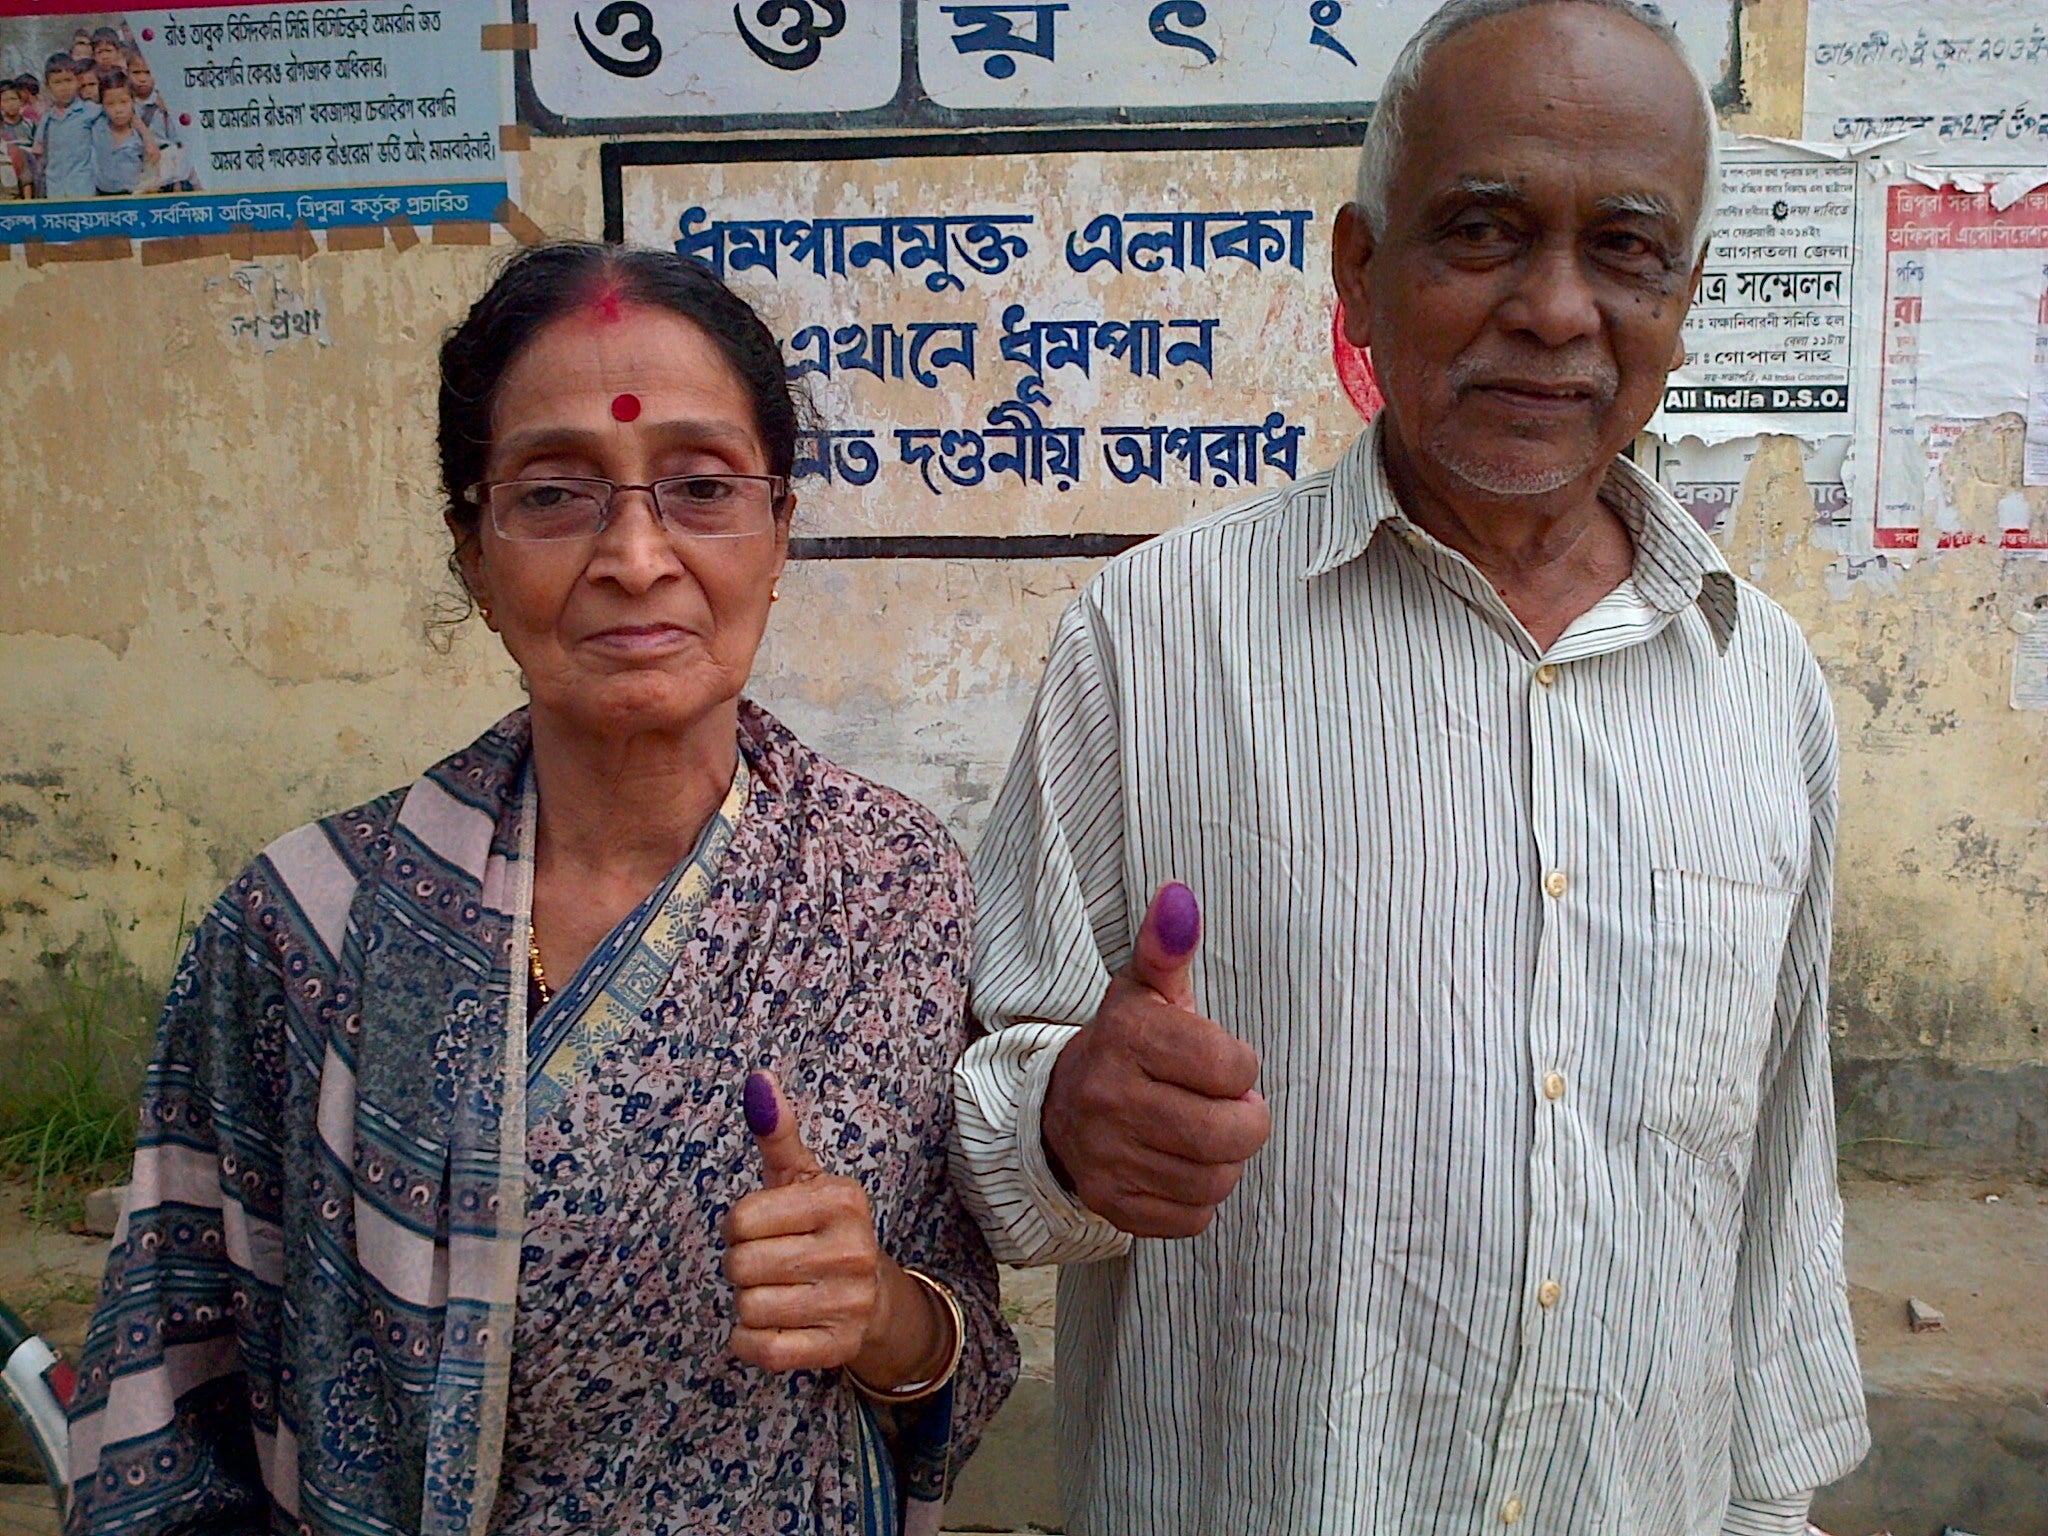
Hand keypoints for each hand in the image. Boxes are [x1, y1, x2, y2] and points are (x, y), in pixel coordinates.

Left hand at [723, 1071, 888, 1373]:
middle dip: (740, 1266)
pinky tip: (767, 1325)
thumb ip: (777, 1134)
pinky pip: (761, 1349)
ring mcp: (849, 1303)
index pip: (740, 1218)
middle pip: (740, 1265)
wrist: (875, 1296)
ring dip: (746, 1305)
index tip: (762, 1228)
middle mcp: (852, 1249)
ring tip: (775, 1292)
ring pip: (747, 1308)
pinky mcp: (837, 1348)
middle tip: (768, 1263)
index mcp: (842, 1199)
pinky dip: (749, 1341)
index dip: (737, 1226)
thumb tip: (758, 1079)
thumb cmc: (822, 1228)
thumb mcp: (803, 1178)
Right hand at [1041, 882, 1270, 1237]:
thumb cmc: (1127, 1042)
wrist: (1060, 1106)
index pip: (1233, 1067)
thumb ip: (1167, 946)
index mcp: (1126, 1037)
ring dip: (1225, 1160)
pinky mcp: (1112, 1204)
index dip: (1242, 1067)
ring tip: (1206, 1135)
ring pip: (1216, 1180)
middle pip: (1229, 1134)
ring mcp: (1106, 1158)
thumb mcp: (1146, 990)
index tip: (1224, 1063)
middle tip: (1233, 1107)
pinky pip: (1194, 1218)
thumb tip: (1178, 896)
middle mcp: (1108, 1098)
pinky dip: (1199, 1197)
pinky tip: (1180, 1165)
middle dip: (1247, 1122)